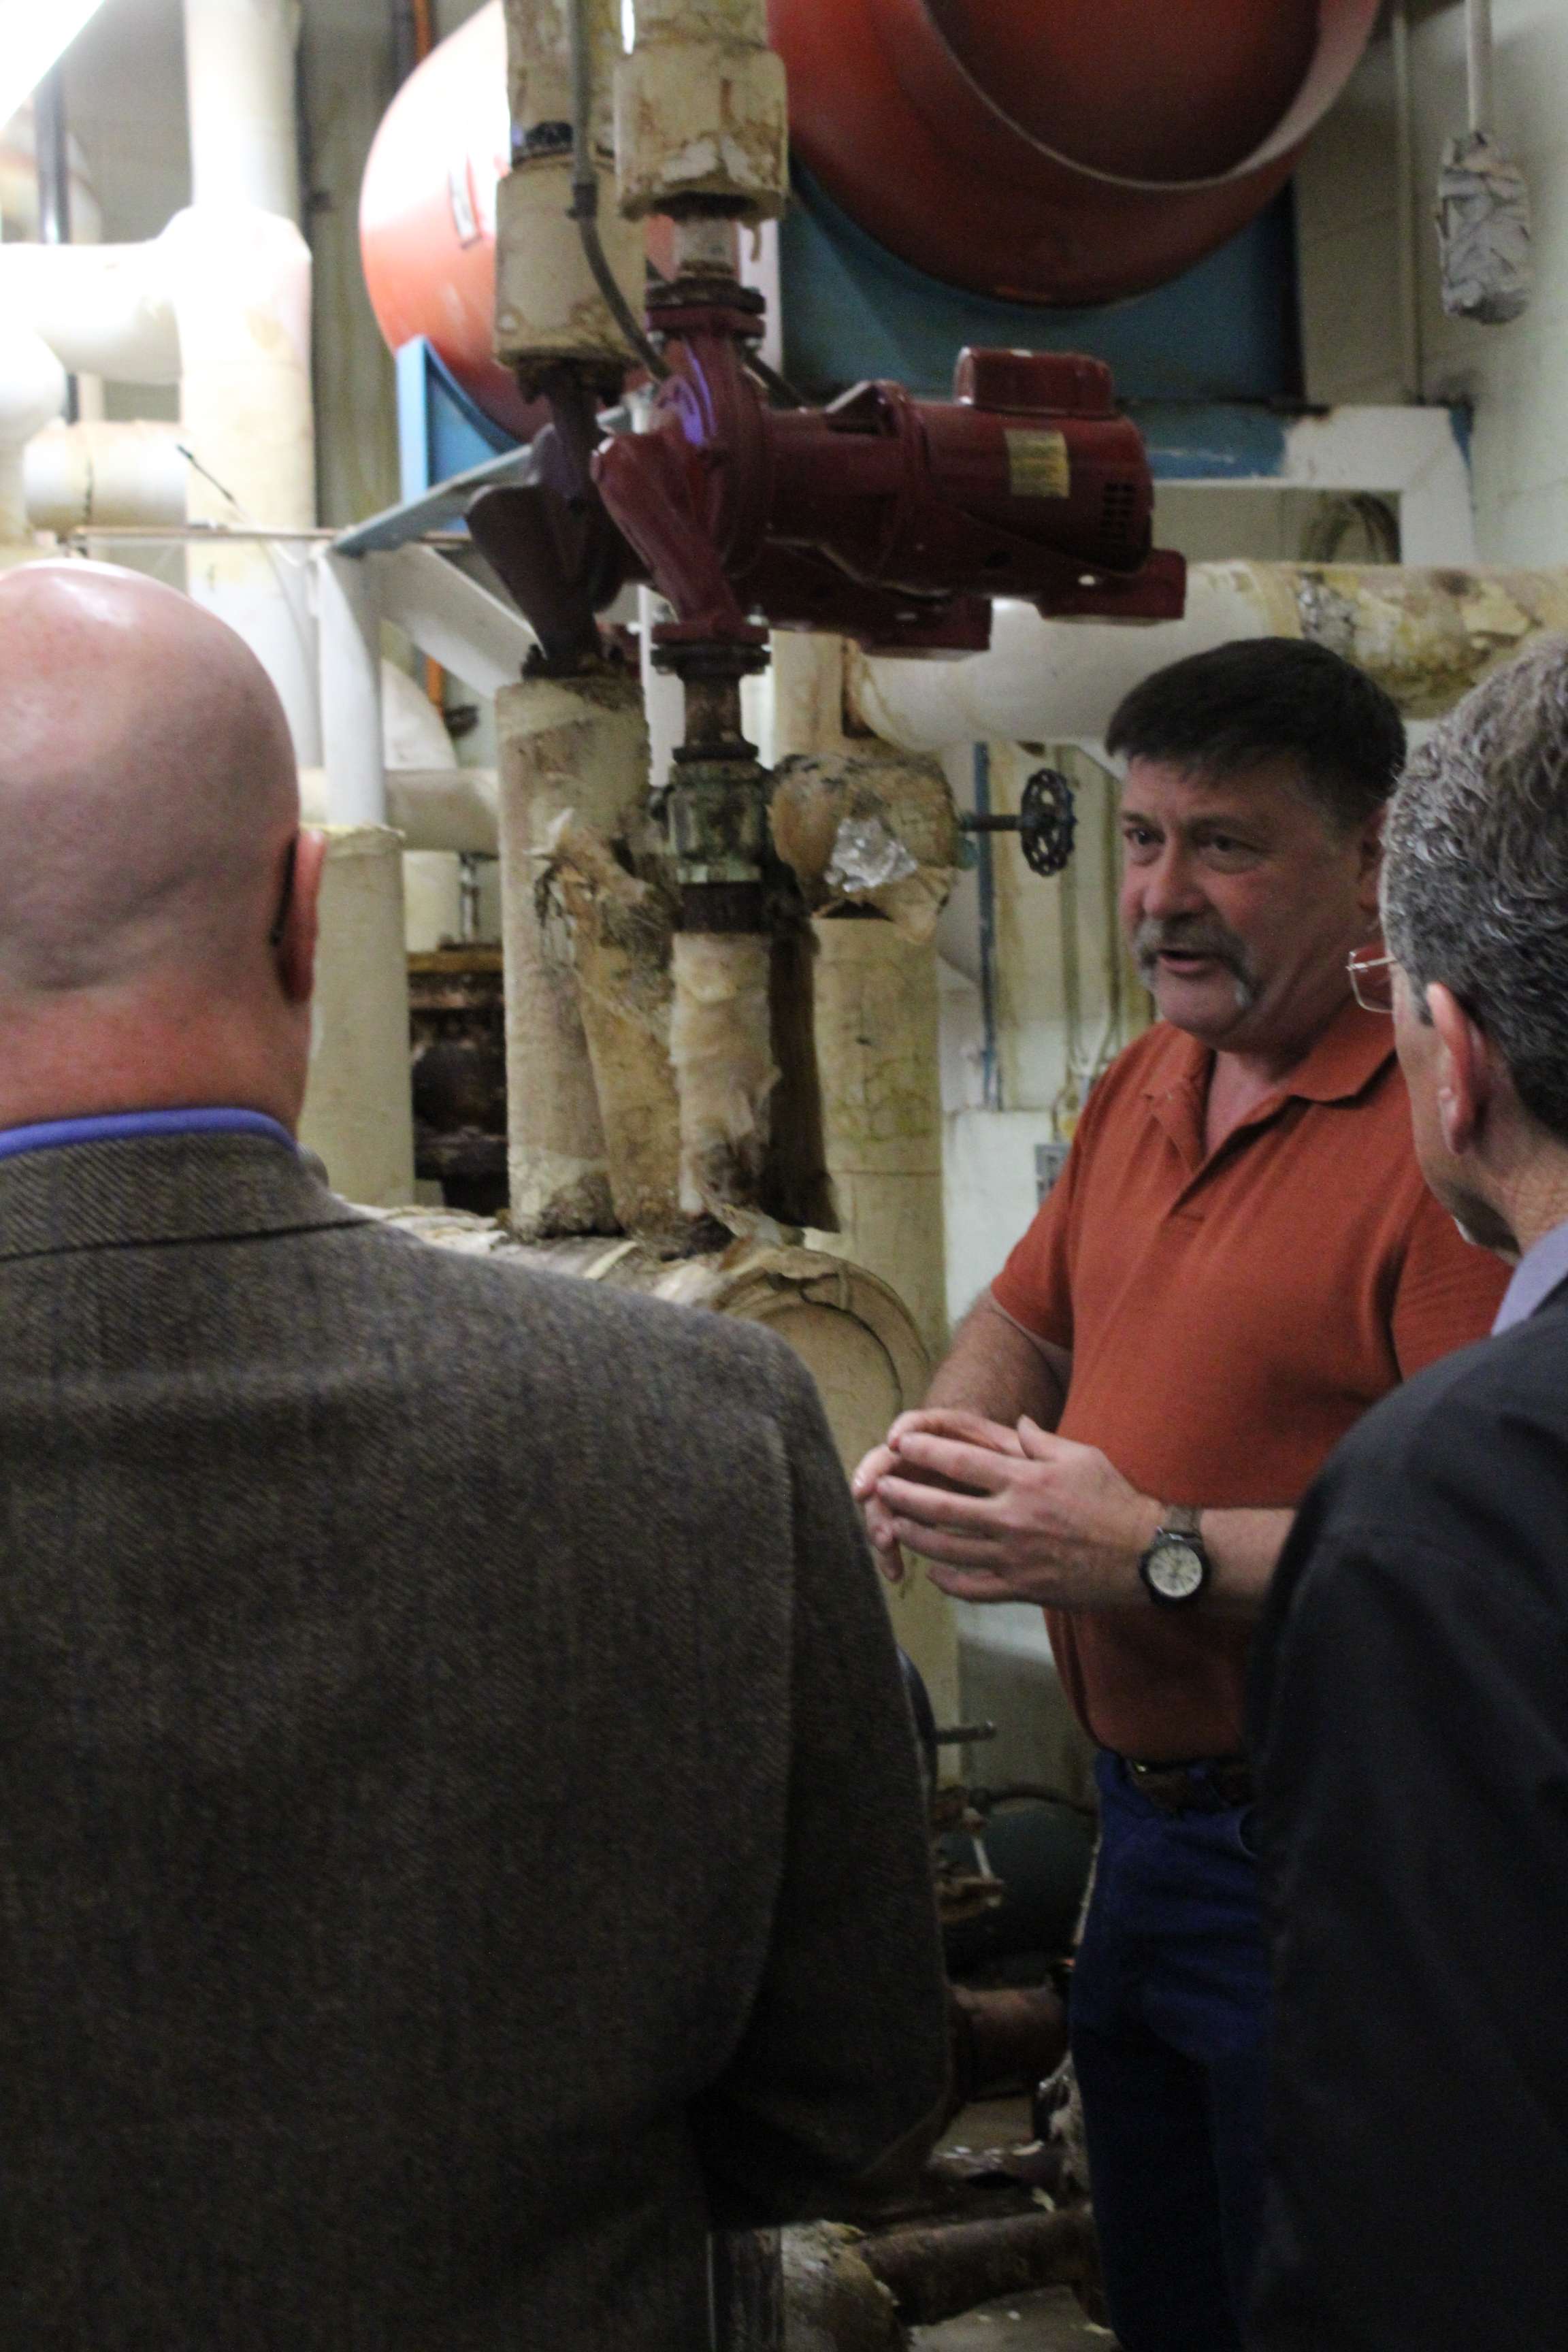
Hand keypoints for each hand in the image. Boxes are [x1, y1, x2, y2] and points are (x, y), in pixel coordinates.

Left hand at [873, 1416, 1161, 1609]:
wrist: (1143, 1554)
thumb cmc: (1114, 1499)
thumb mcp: (1081, 1455)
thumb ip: (1040, 1441)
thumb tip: (1016, 1423)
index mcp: (1025, 1481)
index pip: (960, 1462)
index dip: (923, 1451)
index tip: (898, 1444)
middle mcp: (1013, 1519)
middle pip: (942, 1508)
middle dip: (905, 1496)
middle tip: (880, 1488)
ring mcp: (1014, 1557)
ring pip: (949, 1550)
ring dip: (916, 1538)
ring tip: (894, 1527)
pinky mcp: (1022, 1588)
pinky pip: (973, 1589)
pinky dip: (948, 1581)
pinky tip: (933, 1573)